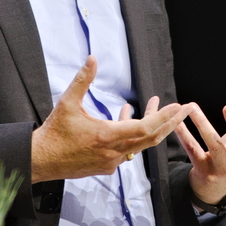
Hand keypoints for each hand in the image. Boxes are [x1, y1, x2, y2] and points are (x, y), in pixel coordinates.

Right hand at [31, 55, 192, 182]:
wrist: (40, 160)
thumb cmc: (54, 132)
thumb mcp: (67, 102)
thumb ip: (82, 80)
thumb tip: (92, 59)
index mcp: (107, 136)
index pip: (145, 128)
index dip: (163, 117)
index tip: (178, 107)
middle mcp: (114, 152)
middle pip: (151, 138)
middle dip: (169, 122)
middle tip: (184, 109)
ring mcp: (111, 162)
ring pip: (140, 145)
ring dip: (150, 126)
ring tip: (153, 104)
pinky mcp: (105, 166)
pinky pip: (127, 150)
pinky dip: (133, 134)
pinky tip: (126, 117)